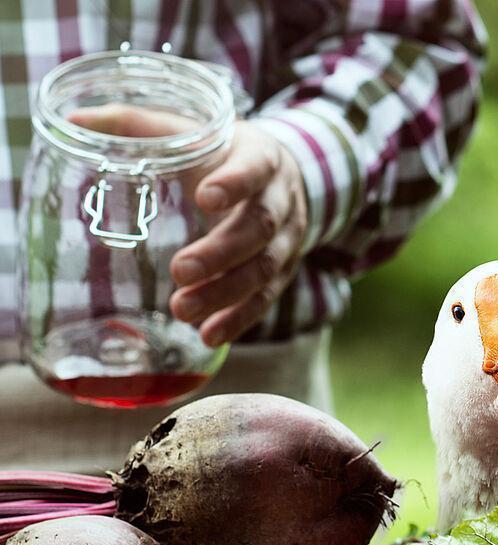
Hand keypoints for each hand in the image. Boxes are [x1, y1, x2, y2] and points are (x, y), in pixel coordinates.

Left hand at [69, 105, 307, 346]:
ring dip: (226, 293)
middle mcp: (282, 199)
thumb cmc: (224, 153)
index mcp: (261, 157)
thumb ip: (137, 125)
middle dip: (221, 253)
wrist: (286, 177)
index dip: (235, 183)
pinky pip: (267, 298)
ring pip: (266, 268)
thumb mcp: (192, 131)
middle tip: (180, 271)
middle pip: (260, 227)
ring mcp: (288, 239)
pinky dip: (240, 318)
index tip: (204, 198)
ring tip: (183, 310)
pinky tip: (210, 334)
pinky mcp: (285, 270)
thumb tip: (73, 120)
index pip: (255, 168)